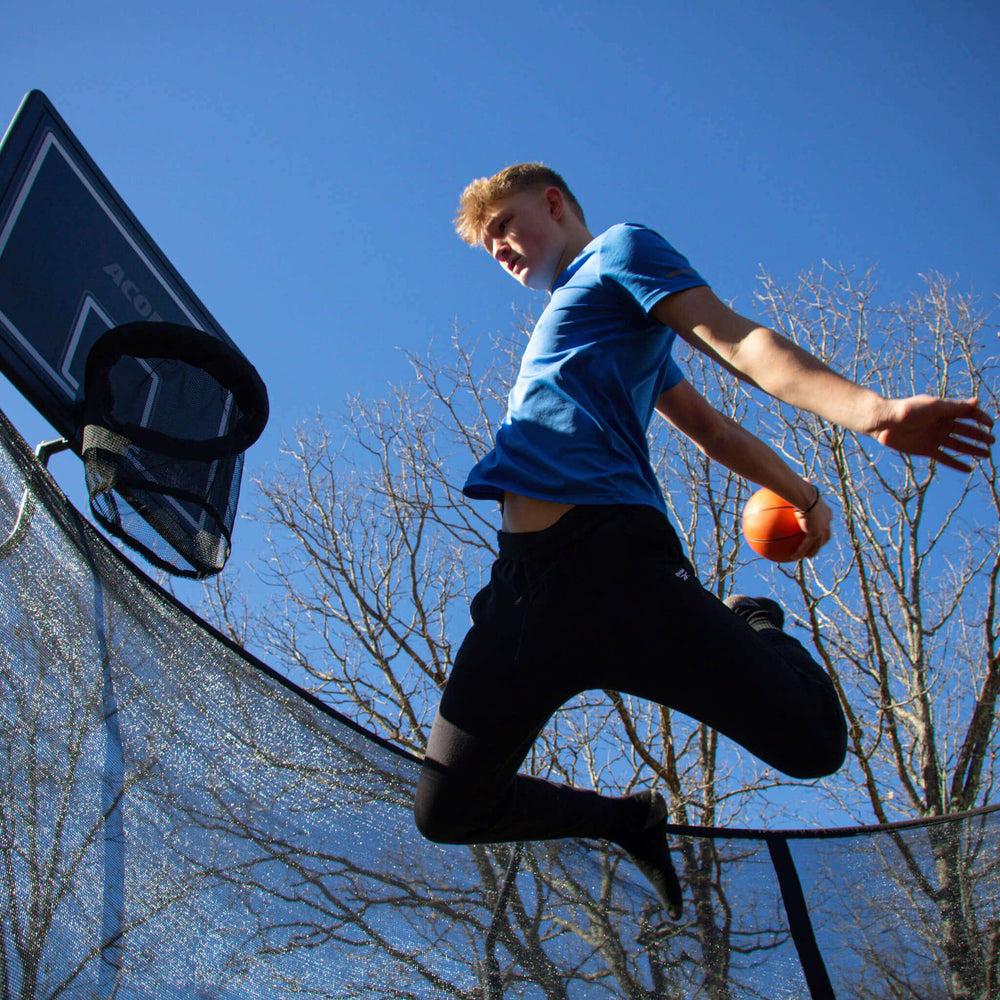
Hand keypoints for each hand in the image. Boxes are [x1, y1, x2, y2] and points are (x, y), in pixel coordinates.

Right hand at [792, 492, 832, 559]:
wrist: (806, 497)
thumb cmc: (803, 490)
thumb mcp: (803, 487)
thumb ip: (802, 486)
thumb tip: (798, 480)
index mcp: (825, 512)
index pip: (827, 521)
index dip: (824, 526)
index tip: (819, 529)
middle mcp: (826, 522)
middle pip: (826, 536)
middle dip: (821, 542)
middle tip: (815, 546)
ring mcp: (822, 530)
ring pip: (818, 545)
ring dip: (813, 551)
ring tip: (807, 556)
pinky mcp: (815, 535)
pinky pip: (805, 546)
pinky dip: (800, 552)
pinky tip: (793, 557)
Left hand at [874, 396, 994, 471]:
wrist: (884, 423)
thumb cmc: (907, 410)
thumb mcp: (933, 407)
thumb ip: (955, 407)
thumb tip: (977, 401)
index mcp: (944, 411)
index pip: (968, 413)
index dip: (980, 418)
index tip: (990, 425)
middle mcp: (942, 424)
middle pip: (965, 431)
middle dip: (979, 435)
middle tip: (992, 441)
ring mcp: (935, 437)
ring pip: (958, 445)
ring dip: (972, 450)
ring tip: (987, 455)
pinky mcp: (926, 449)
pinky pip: (945, 458)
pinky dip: (956, 464)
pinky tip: (968, 469)